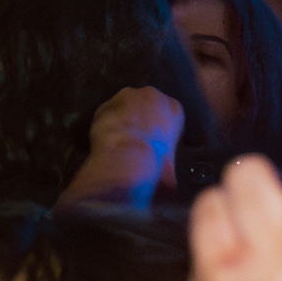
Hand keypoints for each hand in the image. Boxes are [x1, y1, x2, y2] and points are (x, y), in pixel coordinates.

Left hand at [60, 86, 186, 207]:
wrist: (128, 160)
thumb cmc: (154, 163)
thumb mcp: (171, 171)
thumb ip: (169, 168)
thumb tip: (169, 184)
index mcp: (175, 110)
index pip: (169, 116)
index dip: (159, 131)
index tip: (154, 144)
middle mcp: (153, 96)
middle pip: (147, 107)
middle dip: (141, 122)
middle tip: (136, 142)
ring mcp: (128, 96)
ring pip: (126, 107)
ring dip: (124, 121)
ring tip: (121, 142)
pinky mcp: (106, 103)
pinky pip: (107, 114)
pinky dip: (106, 125)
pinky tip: (107, 140)